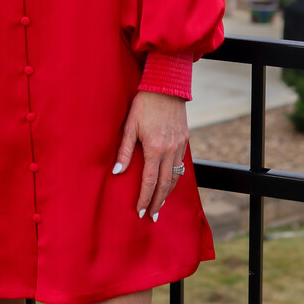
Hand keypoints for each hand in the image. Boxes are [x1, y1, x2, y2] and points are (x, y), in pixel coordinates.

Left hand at [112, 91, 188, 220]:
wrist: (166, 86)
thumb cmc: (144, 104)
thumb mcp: (130, 125)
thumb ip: (124, 150)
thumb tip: (117, 173)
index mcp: (155, 148)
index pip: (149, 181)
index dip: (145, 198)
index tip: (140, 211)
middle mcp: (170, 150)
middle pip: (165, 184)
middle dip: (157, 202)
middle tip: (151, 216)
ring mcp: (179, 146)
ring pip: (175, 177)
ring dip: (167, 193)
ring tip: (160, 205)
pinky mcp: (185, 140)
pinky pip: (181, 165)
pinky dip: (175, 178)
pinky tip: (170, 183)